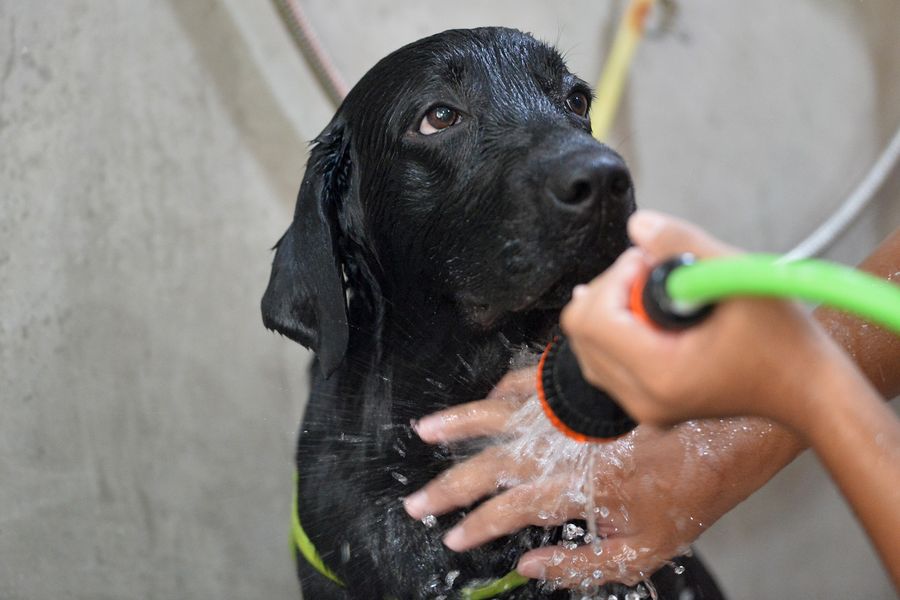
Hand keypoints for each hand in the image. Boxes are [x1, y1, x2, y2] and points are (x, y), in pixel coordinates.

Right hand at [405, 372, 797, 586]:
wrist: (735, 429)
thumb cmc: (693, 493)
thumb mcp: (645, 551)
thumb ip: (582, 564)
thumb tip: (529, 565)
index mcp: (579, 489)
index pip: (510, 510)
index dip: (475, 527)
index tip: (451, 537)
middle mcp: (567, 446)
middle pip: (492, 466)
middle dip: (449, 487)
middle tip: (417, 501)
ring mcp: (573, 411)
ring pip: (501, 415)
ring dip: (458, 426)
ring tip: (425, 432)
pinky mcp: (584, 386)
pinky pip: (530, 383)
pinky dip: (500, 392)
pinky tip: (483, 401)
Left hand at [561, 210, 844, 431]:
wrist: (808, 390)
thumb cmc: (784, 341)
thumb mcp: (737, 276)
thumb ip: (682, 245)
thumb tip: (637, 225)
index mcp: (660, 374)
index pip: (593, 318)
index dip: (615, 278)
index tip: (651, 263)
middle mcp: (643, 399)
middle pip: (581, 331)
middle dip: (610, 290)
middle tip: (655, 273)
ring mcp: (643, 408)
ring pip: (586, 347)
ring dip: (612, 310)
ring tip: (657, 294)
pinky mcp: (647, 406)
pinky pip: (603, 362)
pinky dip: (617, 332)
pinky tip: (646, 313)